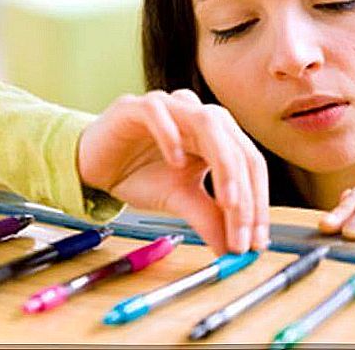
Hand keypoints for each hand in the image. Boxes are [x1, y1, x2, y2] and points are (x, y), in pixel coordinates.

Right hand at [77, 89, 269, 255]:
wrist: (96, 164)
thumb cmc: (141, 173)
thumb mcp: (180, 199)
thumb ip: (208, 218)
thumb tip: (233, 250)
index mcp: (218, 135)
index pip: (250, 164)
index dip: (258, 202)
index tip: (255, 242)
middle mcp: (200, 116)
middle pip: (236, 146)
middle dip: (245, 193)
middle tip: (242, 232)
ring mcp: (171, 106)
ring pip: (208, 123)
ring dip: (224, 163)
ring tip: (227, 201)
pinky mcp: (138, 106)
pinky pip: (160, 113)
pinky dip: (171, 136)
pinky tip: (175, 164)